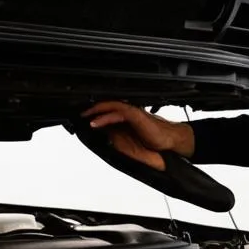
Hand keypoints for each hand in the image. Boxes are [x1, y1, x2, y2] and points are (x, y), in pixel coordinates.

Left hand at [80, 101, 194, 171]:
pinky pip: (117, 113)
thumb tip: (102, 135)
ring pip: (110, 106)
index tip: (80, 118)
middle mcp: (127, 113)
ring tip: (84, 116)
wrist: (169, 143)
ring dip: (95, 111)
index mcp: (125, 118)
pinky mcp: (136, 115)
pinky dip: (105, 117)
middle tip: (78, 114)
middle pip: (106, 106)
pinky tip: (96, 123)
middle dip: (90, 109)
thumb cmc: (153, 142)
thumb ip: (115, 137)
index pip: (106, 111)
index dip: (93, 113)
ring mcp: (132, 113)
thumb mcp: (127, 142)